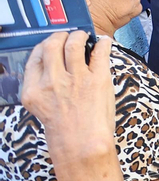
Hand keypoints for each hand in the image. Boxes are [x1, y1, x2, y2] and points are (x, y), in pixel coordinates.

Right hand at [20, 32, 115, 160]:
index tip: (52, 43)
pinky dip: (103, 43)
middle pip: (52, 45)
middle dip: (60, 36)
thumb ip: (44, 85)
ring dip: (81, 36)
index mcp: (33, 91)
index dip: (44, 45)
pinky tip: (104, 43)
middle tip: (69, 36)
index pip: (35, 57)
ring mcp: (75, 79)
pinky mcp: (98, 78)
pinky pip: (100, 51)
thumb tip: (55, 62)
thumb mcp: (43, 106)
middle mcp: (52, 82)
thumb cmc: (65, 129)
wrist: (83, 144)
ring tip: (85, 37)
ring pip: (75, 43)